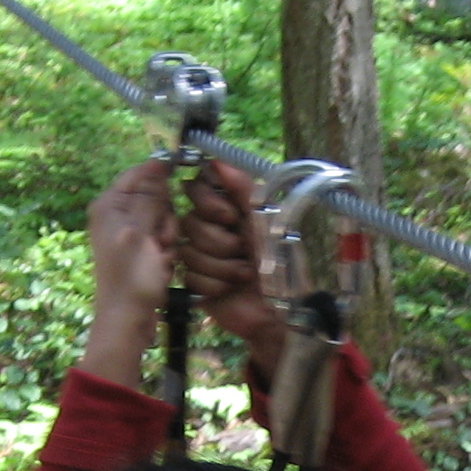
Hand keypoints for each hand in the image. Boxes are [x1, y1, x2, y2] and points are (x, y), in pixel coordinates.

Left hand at [78, 159, 179, 385]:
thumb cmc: (131, 277)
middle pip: (155, 196)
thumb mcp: (141, 232)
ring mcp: (130, 234)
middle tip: (160, 239)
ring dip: (168, 236)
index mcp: (109, 205)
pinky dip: (167, 251)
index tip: (182, 177)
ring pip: (164, 217)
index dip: (160, 173)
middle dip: (164, 216)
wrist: (127, 319)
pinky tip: (162, 265)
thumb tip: (158, 163)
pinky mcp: (141, 250)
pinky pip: (163, 237)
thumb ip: (150, 197)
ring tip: (160, 256)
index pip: (138, 172)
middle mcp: (117, 214)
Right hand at [178, 159, 287, 377]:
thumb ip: (242, 188)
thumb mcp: (265, 219)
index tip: (229, 216)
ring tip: (244, 274)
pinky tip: (231, 289)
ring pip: (190, 252)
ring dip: (222, 266)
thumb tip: (216, 160)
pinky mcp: (195, 283)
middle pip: (190, 222)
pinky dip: (216, 284)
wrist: (278, 310)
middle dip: (221, 241)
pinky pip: (190, 276)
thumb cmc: (280, 263)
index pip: (196, 188)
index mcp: (226, 208)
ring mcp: (200, 256)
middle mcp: (209, 228)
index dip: (207, 202)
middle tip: (244, 250)